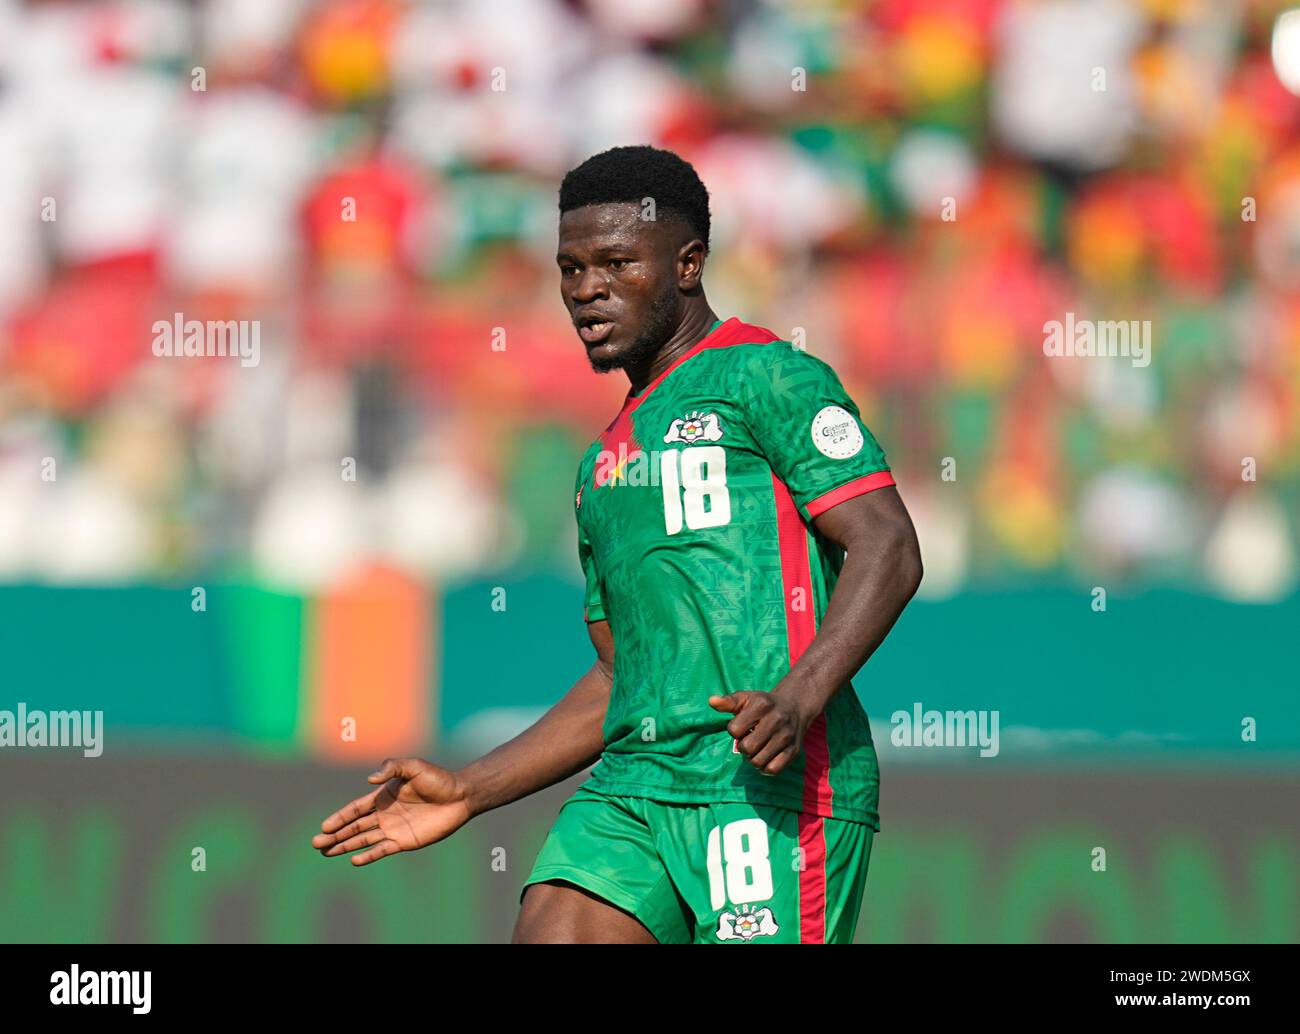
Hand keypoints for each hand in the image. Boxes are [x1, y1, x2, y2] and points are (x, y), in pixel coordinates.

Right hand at [311, 757, 472, 865]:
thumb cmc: (438, 779)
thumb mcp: (414, 766)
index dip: (340, 817)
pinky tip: (354, 860)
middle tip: (316, 843)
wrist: (460, 796)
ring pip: (363, 839)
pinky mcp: (405, 841)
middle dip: (335, 835)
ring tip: (326, 852)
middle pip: (354, 826)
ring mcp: (394, 829)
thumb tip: (370, 780)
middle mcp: (385, 814)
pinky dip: (369, 855)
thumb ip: (392, 768)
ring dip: (345, 846)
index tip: (324, 825)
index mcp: (384, 796)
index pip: (356, 809)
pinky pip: (382, 850)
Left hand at [709, 691, 811, 775]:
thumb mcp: (745, 698)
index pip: (734, 729)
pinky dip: (765, 768)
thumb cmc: (762, 705)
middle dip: (743, 747)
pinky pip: (773, 769)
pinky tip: (765, 757)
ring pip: (758, 762)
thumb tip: (711, 701)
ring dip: (753, 759)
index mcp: (762, 705)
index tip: (742, 726)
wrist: (794, 707)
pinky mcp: (794, 751)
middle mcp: (777, 719)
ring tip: (757, 749)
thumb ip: (728, 702)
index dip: (734, 730)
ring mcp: (787, 736)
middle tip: (749, 740)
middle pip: (747, 748)